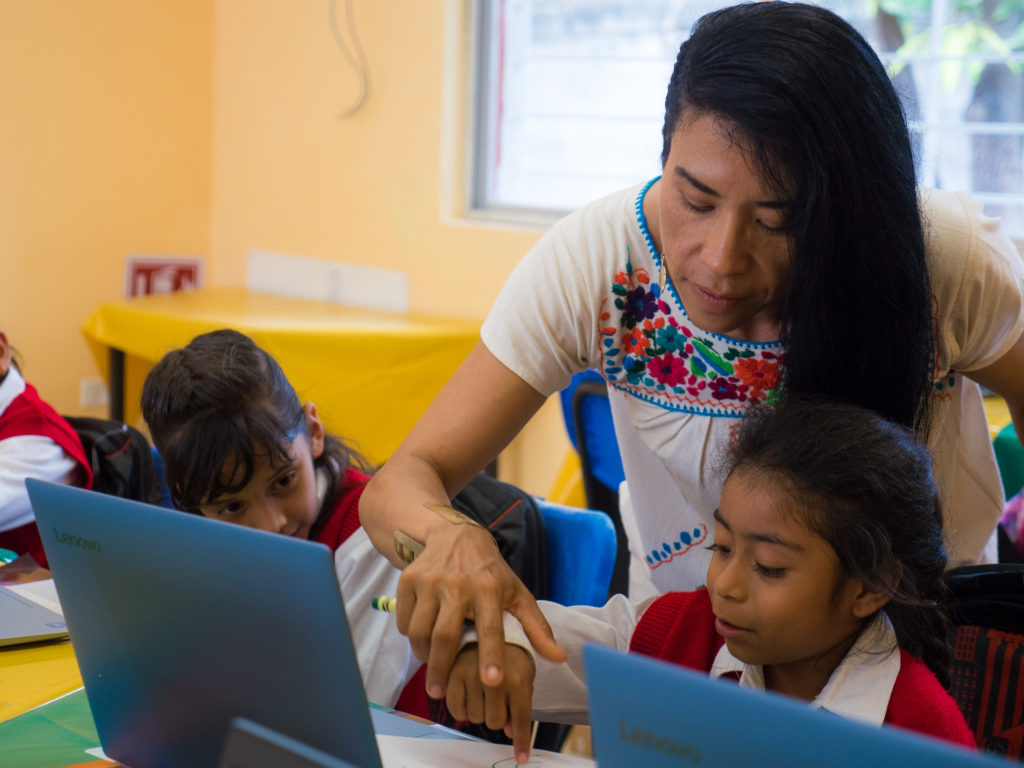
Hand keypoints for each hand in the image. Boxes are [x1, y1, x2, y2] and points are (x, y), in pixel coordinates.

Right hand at [394, 523, 564, 698]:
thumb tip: (559, 658)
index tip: (492, 681)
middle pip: (445, 636)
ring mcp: (430, 581)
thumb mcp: (516, 593)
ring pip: (420, 631)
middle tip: (439, 693)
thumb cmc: (490, 573)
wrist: (455, 535)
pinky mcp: (409, 580)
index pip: (491, 627)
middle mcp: (458, 584)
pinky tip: (422, 640)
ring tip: (432, 668)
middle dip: (441, 669)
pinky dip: (410, 636)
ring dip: (423, 656)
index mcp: (489, 589)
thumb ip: (536, 628)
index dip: (492, 655)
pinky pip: (404, 620)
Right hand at [447, 643, 534, 764]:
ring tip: (482, 691)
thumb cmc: (508, 646)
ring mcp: (471, 674)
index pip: (521, 716)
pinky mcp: (450, 672)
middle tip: (498, 699)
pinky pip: (454, 709)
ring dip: (479, 711)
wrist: (486, 616)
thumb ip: (523, 697)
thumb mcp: (527, 664)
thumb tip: (511, 730)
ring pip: (474, 718)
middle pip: (495, 722)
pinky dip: (461, 710)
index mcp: (518, 674)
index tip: (521, 757)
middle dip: (498, 717)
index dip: (521, 740)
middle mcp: (494, 676)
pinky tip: (467, 695)